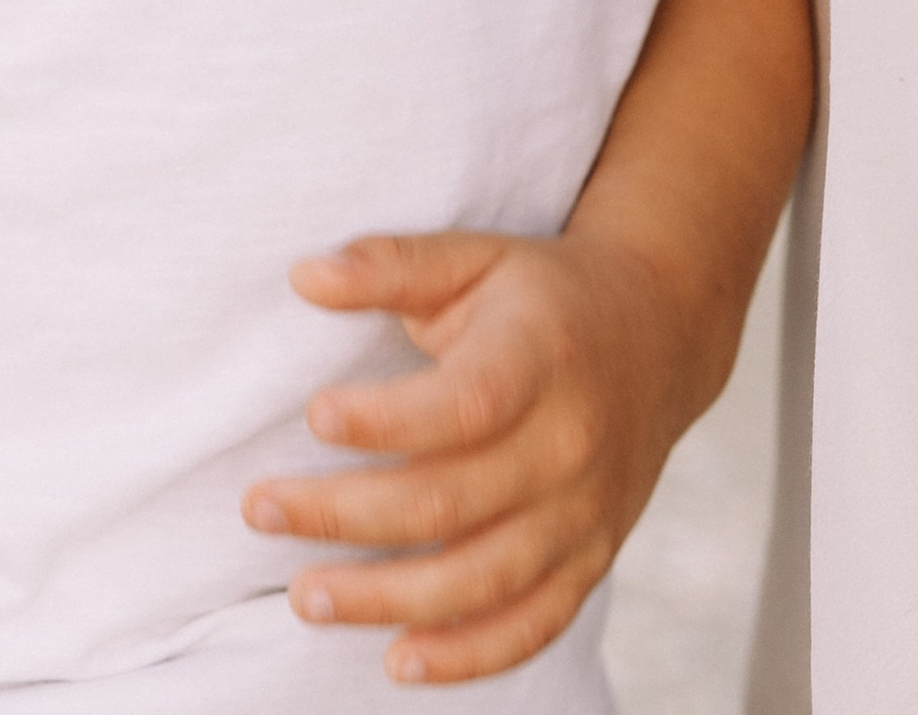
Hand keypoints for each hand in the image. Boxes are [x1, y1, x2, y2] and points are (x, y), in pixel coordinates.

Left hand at [241, 222, 703, 684]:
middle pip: (453, 502)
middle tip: (259, 509)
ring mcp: (583, 515)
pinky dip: (468, 655)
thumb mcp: (472, 255)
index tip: (313, 416)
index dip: (387, 420)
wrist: (658, 333)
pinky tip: (399, 662)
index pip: (464, 405)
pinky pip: (531, 625)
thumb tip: (303, 275)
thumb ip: (389, 264)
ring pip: (483, 579)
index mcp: (538, 359)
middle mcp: (568, 445)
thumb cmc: (539, 293)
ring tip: (304, 597)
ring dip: (387, 599)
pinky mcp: (591, 560)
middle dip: (346, 515)